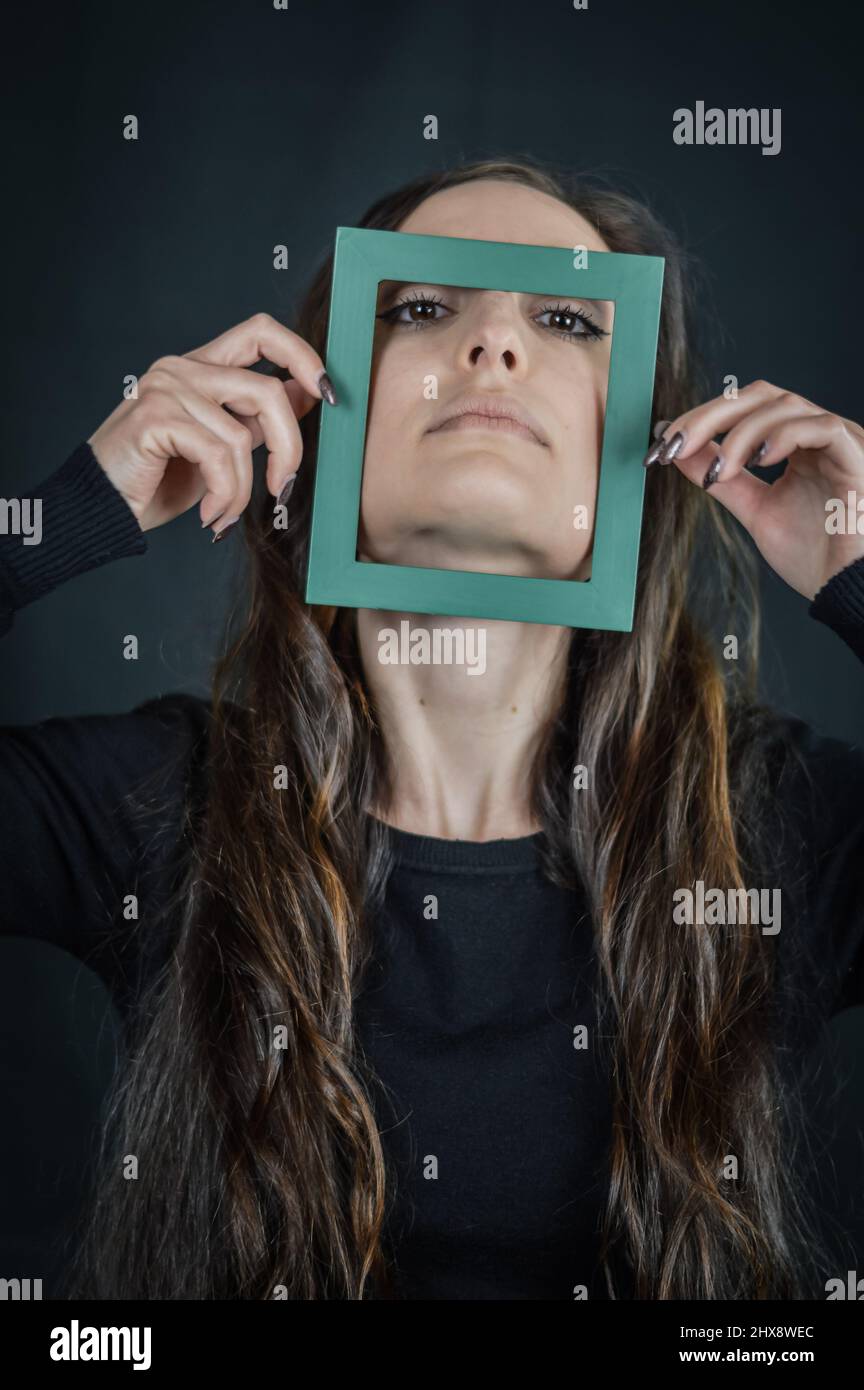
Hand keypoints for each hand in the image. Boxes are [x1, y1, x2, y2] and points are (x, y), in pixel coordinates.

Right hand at [87, 312, 336, 534]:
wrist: (100, 507)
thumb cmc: (158, 480)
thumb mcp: (220, 447)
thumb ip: (257, 418)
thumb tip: (307, 395)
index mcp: (201, 366)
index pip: (262, 332)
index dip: (302, 355)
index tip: (328, 394)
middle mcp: (183, 368)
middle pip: (267, 389)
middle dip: (291, 447)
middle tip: (283, 488)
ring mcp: (167, 388)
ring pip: (244, 436)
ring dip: (244, 490)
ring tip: (224, 513)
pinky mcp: (156, 417)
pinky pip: (219, 457)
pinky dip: (224, 496)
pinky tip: (209, 515)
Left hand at [645, 380, 863, 599]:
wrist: (845, 589)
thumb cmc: (813, 554)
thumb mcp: (755, 510)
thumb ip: (722, 479)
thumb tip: (680, 452)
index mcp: (795, 443)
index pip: (744, 408)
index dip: (701, 419)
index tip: (663, 444)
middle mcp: (817, 434)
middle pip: (760, 396)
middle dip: (710, 417)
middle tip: (675, 444)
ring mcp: (839, 442)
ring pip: (786, 406)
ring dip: (741, 434)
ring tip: (720, 472)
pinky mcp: (856, 457)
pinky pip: (823, 428)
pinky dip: (785, 435)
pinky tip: (759, 460)